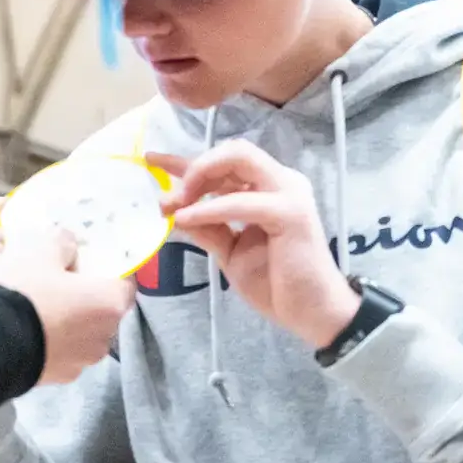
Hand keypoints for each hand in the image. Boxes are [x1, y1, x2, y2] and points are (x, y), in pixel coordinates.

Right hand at [0, 229, 135, 384]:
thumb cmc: (21, 291)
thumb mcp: (37, 250)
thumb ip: (61, 242)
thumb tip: (69, 243)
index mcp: (111, 303)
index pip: (125, 282)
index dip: (107, 269)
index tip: (86, 261)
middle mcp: (106, 336)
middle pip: (102, 308)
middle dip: (84, 294)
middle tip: (56, 280)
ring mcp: (83, 361)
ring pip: (81, 332)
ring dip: (66, 318)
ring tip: (35, 304)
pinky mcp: (59, 377)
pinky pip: (60, 351)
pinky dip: (49, 338)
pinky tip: (24, 328)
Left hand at [155, 144, 357, 348]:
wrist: (311, 311)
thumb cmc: (277, 284)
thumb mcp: (231, 251)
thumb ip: (208, 228)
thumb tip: (173, 211)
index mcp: (269, 190)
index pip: (225, 165)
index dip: (186, 161)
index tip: (152, 162)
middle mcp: (281, 183)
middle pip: (233, 151)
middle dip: (195, 167)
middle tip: (170, 197)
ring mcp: (289, 194)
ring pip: (240, 159)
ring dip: (201, 177)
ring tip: (176, 205)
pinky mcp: (291, 213)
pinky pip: (241, 201)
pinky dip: (210, 209)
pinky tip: (186, 220)